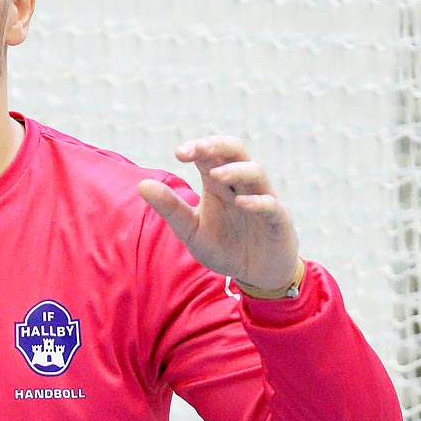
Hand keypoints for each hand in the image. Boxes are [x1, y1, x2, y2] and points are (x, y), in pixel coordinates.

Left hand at [138, 136, 299, 294]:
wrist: (255, 274)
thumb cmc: (223, 246)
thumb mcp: (190, 229)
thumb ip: (170, 208)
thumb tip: (142, 184)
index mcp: (219, 185)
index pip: (210, 155)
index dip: (197, 148)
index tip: (179, 153)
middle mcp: (241, 186)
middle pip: (237, 152)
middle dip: (218, 146)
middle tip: (198, 149)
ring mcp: (262, 200)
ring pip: (256, 173)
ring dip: (236, 171)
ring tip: (215, 175)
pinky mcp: (277, 221)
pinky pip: (272, 206)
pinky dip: (258, 202)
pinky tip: (242, 202)